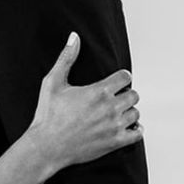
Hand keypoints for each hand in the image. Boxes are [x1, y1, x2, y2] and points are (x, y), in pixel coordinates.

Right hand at [29, 32, 142, 170]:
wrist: (46, 147)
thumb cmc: (48, 116)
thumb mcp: (53, 83)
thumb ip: (66, 58)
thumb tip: (74, 37)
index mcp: (98, 91)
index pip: (125, 77)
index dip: (120, 78)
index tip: (113, 83)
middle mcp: (110, 108)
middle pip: (133, 94)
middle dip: (124, 95)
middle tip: (112, 99)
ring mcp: (114, 126)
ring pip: (135, 113)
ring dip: (127, 112)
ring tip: (115, 114)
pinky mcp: (115, 142)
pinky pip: (138, 133)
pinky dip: (135, 130)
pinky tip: (125, 127)